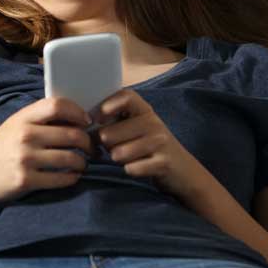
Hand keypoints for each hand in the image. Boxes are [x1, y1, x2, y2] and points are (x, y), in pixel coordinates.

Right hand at [0, 97, 92, 205]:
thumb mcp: (13, 127)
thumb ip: (39, 121)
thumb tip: (76, 120)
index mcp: (22, 118)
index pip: (57, 105)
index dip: (77, 112)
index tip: (86, 121)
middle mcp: (24, 136)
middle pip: (71, 134)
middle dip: (88, 143)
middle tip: (92, 148)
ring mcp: (25, 159)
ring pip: (71, 158)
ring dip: (83, 162)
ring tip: (82, 163)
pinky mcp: (26, 180)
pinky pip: (62, 179)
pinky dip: (72, 178)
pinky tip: (72, 176)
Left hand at [95, 89, 209, 199]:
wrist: (183, 171)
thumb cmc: (148, 146)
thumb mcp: (135, 127)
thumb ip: (113, 120)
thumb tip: (84, 123)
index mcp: (144, 110)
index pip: (125, 96)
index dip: (106, 105)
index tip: (97, 119)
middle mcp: (153, 122)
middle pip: (110, 133)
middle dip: (106, 145)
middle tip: (114, 147)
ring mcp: (160, 142)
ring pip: (118, 153)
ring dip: (117, 159)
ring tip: (127, 157)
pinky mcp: (163, 163)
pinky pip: (131, 168)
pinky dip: (130, 170)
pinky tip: (138, 167)